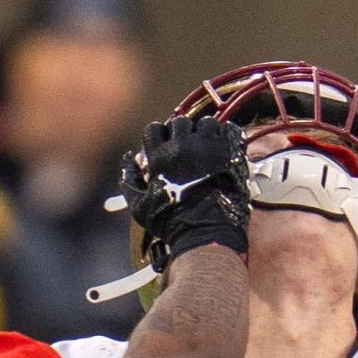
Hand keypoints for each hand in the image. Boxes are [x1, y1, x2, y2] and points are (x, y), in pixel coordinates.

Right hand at [120, 116, 249, 261]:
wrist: (207, 234)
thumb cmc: (171, 224)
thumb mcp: (139, 207)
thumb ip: (129, 180)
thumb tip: (128, 158)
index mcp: (159, 156)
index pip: (154, 128)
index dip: (160, 137)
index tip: (166, 147)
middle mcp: (182, 146)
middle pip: (180, 122)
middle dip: (183, 134)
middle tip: (188, 151)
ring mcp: (208, 146)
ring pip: (206, 123)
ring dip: (205, 133)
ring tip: (208, 151)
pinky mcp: (230, 151)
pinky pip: (230, 130)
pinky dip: (227, 136)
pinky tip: (224, 150)